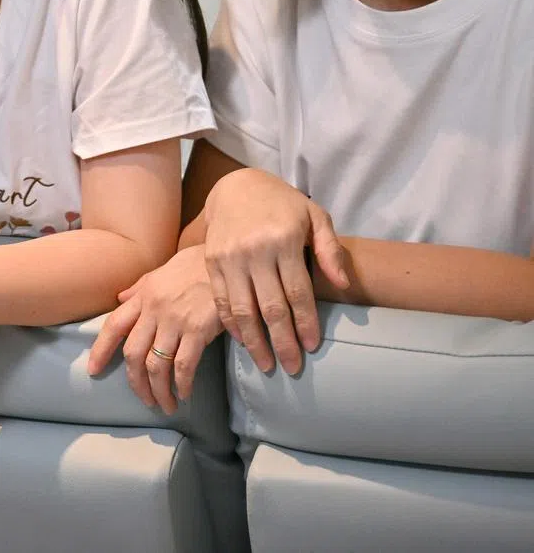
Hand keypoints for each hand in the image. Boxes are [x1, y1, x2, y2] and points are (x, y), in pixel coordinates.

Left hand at [87, 244, 222, 412]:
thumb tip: (119, 298)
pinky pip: (183, 365)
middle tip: (144, 400)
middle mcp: (154, 310)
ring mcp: (175, 320)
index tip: (93, 369)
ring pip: (156, 365)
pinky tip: (184, 394)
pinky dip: (181, 385)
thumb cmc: (193, 266)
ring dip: (158, 390)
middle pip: (133, 353)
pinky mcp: (198, 330)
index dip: (101, 349)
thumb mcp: (160, 273)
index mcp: (143, 296)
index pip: (114, 325)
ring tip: (165, 405)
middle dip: (135, 382)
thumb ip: (138, 288)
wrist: (224, 261)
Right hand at [203, 166, 349, 374]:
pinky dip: (230, 324)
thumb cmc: (282, 204)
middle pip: (270, 307)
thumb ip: (330, 250)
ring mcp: (229, 257)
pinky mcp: (211, 261)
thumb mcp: (314, 216)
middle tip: (292, 368)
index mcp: (283, 240)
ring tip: (266, 364)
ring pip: (242, 309)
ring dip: (255, 341)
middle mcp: (254, 250)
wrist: (236, 187)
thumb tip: (342, 285)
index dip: (305, 323)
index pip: (297, 292)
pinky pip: (221, 299)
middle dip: (282, 342)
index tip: (311, 347)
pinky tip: (242, 341)